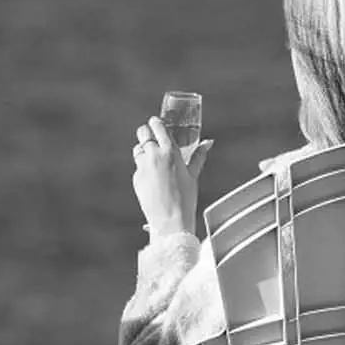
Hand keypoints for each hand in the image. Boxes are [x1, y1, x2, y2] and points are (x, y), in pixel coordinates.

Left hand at [131, 115, 212, 239]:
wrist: (170, 221)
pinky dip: (144, 168)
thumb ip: (199, 156)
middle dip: (146, 132)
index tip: (157, 124)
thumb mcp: (193, 175)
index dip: (156, 123)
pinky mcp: (136, 178)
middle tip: (152, 137)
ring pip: (138, 149)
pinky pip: (138, 167)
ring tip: (154, 160)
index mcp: (170, 151)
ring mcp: (143, 167)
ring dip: (144, 150)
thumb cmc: (186, 198)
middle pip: (143, 132)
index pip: (157, 126)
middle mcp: (154, 156)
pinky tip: (154, 179)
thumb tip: (208, 142)